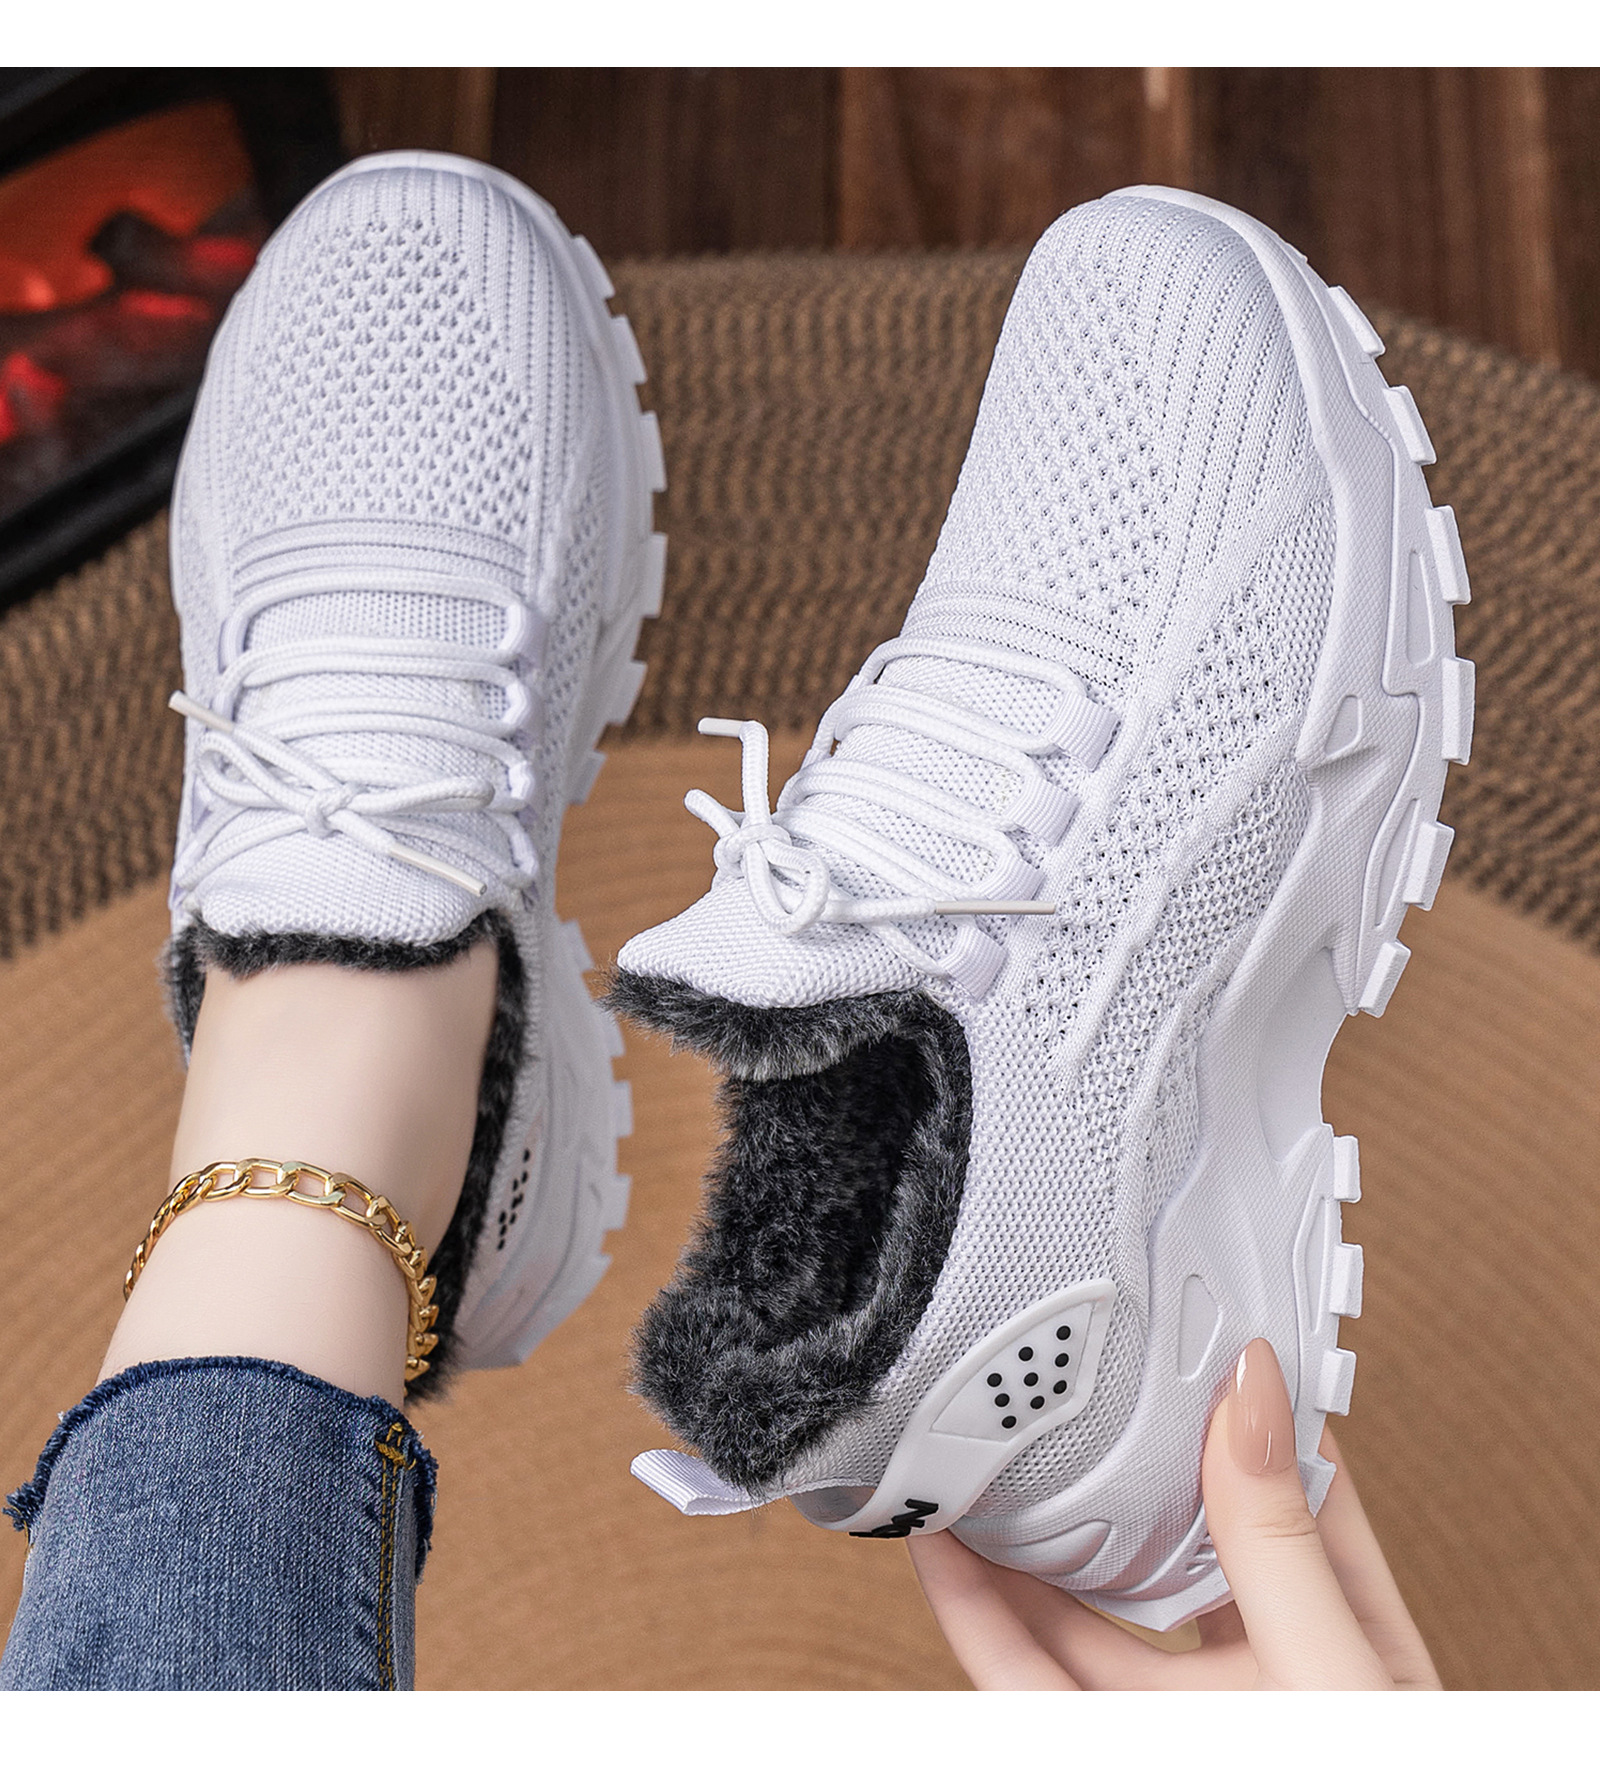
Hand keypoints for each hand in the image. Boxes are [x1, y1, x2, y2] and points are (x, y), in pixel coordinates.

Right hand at [908, 1338, 1440, 1688]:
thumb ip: (1278, 1538)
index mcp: (1339, 1627)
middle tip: (1040, 1380)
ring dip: (1018, 1533)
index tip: (1171, 1324)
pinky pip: (1029, 1680)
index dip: (1227, 1402)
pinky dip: (980, 1617)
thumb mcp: (1338, 1672)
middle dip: (1097, 1461)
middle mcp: (1253, 1666)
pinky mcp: (1103, 1748)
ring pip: (1082, 1610)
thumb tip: (1250, 1382)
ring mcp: (1175, 1716)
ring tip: (964, 1449)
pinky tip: (942, 1556)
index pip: (1284, 1481)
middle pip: (1161, 1536)